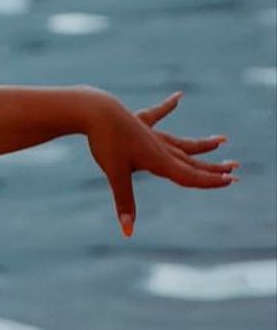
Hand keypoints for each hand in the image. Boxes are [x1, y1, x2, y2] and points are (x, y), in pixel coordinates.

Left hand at [81, 88, 239, 238]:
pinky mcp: (137, 122)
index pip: (189, 175)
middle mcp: (160, 147)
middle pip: (191, 160)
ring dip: (201, 144)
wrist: (94, 110)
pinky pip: (156, 115)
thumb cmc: (106, 142)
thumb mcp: (116, 174)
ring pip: (180, 142)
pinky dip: (167, 106)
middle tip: (235, 168)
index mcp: (159, 160)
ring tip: (221, 140)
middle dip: (213, 167)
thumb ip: (125, 202)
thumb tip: (128, 232)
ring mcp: (150, 133)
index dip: (210, 181)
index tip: (232, 181)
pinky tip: (178, 97)